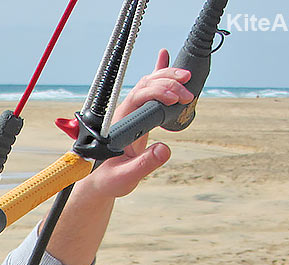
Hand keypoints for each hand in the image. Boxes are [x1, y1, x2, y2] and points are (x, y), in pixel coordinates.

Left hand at [83, 48, 194, 199]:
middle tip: (186, 92)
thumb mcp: (126, 177)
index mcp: (117, 124)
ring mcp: (129, 113)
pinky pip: (147, 90)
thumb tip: (165, 149)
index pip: (137, 97)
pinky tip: (164, 58)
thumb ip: (144, 164)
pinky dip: (158, 74)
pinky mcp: (137, 116)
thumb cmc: (109, 179)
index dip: (157, 93)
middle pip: (144, 86)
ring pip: (147, 85)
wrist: (101, 181)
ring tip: (186, 78)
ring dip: (166, 77)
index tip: (175, 99)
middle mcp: (122, 113)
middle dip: (166, 83)